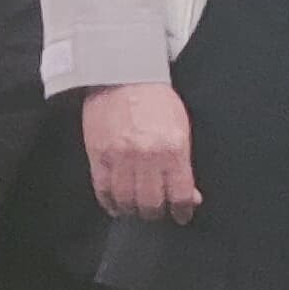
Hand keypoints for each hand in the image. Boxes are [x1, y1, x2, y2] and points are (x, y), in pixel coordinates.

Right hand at [82, 81, 201, 221]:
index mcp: (172, 149)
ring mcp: (120, 158)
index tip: (181, 215)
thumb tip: (190, 194)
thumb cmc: (155, 98)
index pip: (180, 195)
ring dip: (133, 209)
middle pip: (152, 203)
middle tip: (158, 211)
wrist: (122, 74)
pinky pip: (103, 190)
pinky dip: (110, 203)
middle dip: (156, 212)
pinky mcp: (98, 155)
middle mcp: (146, 157)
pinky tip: (116, 205)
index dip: (182, 211)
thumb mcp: (181, 128)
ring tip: (137, 208)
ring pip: (127, 201)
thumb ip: (185, 163)